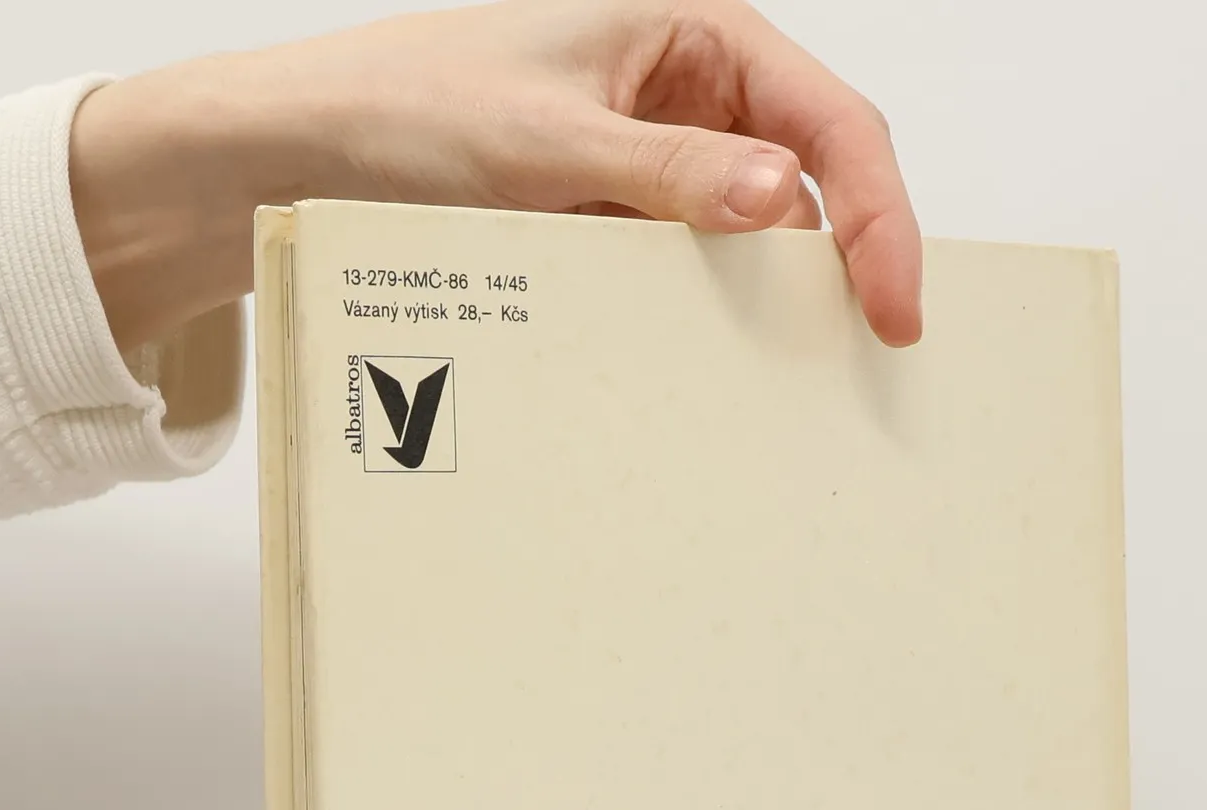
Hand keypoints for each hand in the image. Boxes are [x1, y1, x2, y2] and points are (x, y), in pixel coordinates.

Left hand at [69, 0, 921, 354]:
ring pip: (757, 241)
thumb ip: (668, 169)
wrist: (313, 154)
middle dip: (845, 265)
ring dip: (774, 304)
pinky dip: (711, 321)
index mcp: (695, 35)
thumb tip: (781, 198)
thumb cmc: (411, 106)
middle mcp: (691, 97)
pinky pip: (694, 277)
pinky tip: (713, 368)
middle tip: (864, 357)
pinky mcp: (624, 225)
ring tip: (790, 378)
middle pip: (816, 181)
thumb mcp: (547, 140)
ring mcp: (660, 166)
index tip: (894, 304)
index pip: (830, 123)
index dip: (879, 214)